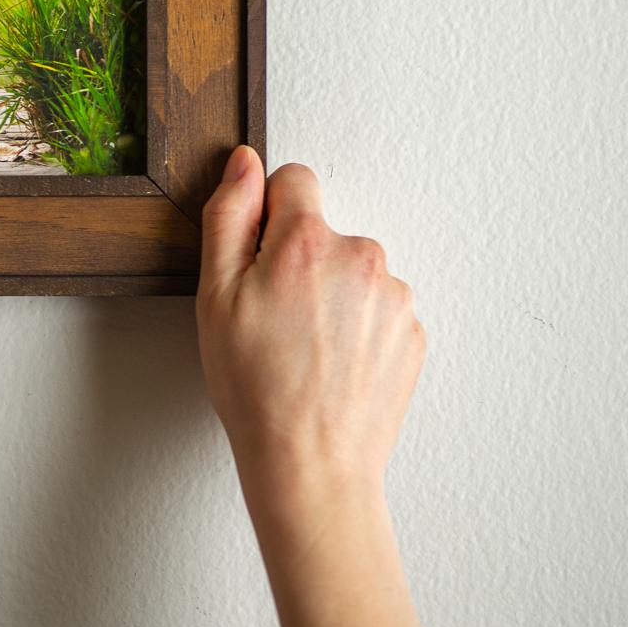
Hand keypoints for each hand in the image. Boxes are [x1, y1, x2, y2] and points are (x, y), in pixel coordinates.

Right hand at [197, 147, 429, 626]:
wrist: (312, 462)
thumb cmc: (255, 387)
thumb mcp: (215, 296)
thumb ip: (229, 216)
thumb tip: (245, 164)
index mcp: (307, 242)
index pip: (294, 180)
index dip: (265, 215)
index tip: (255, 261)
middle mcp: (362, 258)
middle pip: (323, 232)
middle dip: (297, 260)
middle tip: (271, 318)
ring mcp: (394, 297)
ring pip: (351, 272)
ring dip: (329, 295)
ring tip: (302, 348)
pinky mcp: (412, 333)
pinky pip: (375, 309)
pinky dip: (354, 327)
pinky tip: (330, 364)